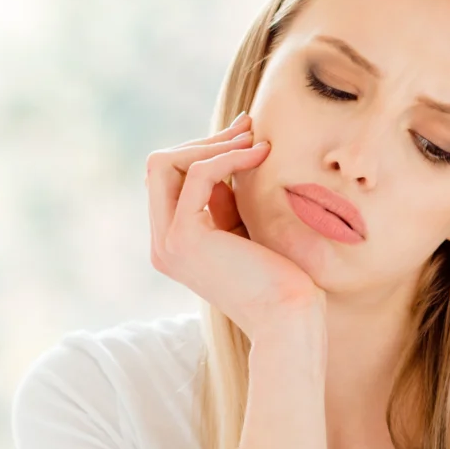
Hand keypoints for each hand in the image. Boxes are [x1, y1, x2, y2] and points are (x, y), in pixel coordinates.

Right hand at [146, 112, 322, 341]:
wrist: (290, 318)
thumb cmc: (281, 278)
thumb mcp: (246, 226)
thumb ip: (226, 196)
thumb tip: (227, 145)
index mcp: (173, 243)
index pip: (169, 178)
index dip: (204, 149)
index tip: (246, 135)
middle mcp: (162, 244)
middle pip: (159, 165)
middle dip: (205, 141)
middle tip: (250, 129)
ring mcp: (167, 243)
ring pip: (165, 163)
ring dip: (214, 144)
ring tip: (257, 142)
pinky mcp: (184, 238)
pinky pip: (195, 175)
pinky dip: (227, 158)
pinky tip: (261, 156)